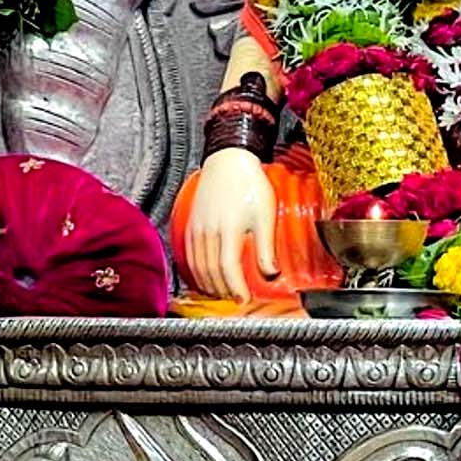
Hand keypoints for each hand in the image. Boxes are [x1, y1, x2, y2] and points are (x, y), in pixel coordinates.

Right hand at [183, 148, 276, 302]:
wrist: (228, 161)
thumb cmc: (250, 185)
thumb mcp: (265, 215)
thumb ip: (266, 247)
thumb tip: (271, 274)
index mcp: (228, 230)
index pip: (228, 268)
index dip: (235, 287)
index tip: (244, 299)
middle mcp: (208, 232)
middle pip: (211, 271)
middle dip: (223, 290)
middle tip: (235, 299)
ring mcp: (196, 228)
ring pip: (197, 265)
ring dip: (209, 284)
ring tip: (221, 293)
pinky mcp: (190, 225)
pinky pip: (189, 255)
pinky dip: (195, 271)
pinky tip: (204, 276)